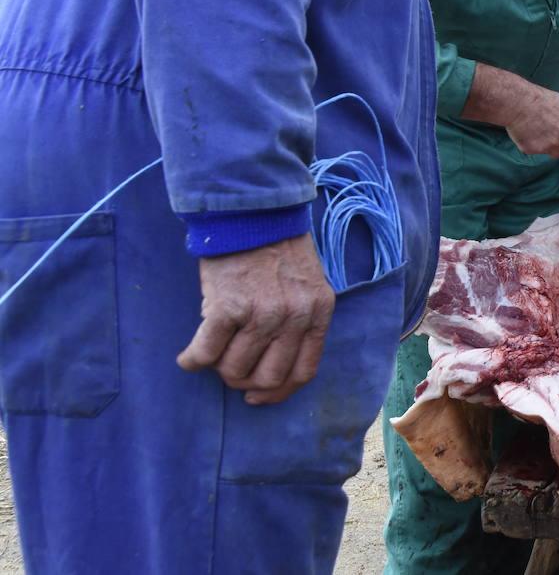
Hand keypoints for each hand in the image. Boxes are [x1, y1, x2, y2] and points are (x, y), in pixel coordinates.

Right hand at [177, 234, 334, 404]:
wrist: (251, 213)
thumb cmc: (277, 248)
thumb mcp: (307, 285)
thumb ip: (300, 321)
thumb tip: (272, 367)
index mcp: (318, 313)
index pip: (303, 372)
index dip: (277, 392)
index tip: (258, 396)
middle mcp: (294, 318)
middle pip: (267, 378)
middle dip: (244, 381)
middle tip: (230, 368)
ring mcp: (262, 314)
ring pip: (234, 369)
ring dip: (218, 368)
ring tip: (211, 352)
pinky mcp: (228, 308)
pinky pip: (206, 353)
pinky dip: (192, 360)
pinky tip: (188, 356)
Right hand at [464, 63, 558, 156]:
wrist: (518, 102)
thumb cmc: (539, 99)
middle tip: (549, 130)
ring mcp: (550, 145)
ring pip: (552, 152)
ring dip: (547, 145)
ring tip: (538, 129)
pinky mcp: (535, 150)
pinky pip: (537, 151)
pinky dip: (533, 144)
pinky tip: (528, 131)